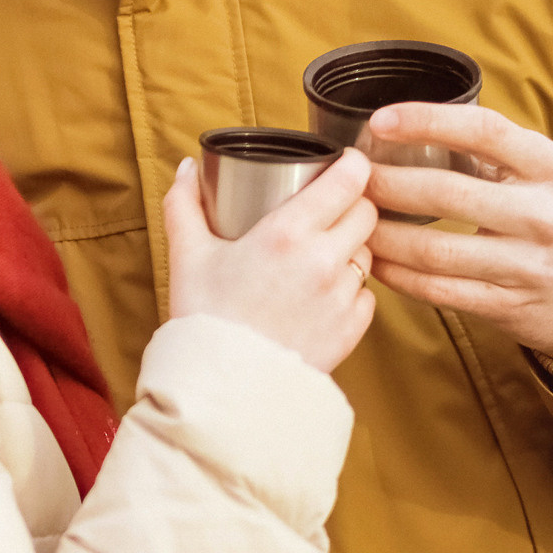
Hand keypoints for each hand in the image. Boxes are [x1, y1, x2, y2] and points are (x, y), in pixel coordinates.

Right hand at [163, 147, 379, 372]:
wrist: (222, 390)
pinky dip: (351, 289)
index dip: (354, 164)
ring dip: (352, 247)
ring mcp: (343, 297)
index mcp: (287, 233)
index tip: (347, 162)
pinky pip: (367, 295)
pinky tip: (324, 293)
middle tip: (332, 207)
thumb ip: (184, 204)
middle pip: (367, 212)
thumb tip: (186, 168)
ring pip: (368, 253)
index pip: (348, 181)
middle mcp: (324, 261)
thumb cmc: (204, 319)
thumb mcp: (187, 255)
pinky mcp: (352, 329)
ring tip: (325, 252)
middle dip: (354, 203)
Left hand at [360, 104, 552, 365]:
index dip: (427, 121)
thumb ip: (489, 150)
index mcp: (546, 166)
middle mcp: (541, 212)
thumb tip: (405, 124)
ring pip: (436, 251)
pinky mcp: (511, 306)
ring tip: (355, 224)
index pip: (483, 131)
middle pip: (447, 194)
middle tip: (353, 181)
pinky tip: (377, 263)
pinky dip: (401, 278)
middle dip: (388, 186)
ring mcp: (528, 264)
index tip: (380, 121)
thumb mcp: (541, 174)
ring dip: (385, 237)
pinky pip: (441, 291)